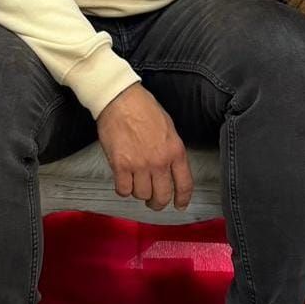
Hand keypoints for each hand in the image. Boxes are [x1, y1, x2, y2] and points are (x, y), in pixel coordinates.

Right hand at [97, 84, 192, 212]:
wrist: (120, 99)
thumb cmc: (142, 107)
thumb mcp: (168, 128)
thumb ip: (171, 150)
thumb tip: (170, 167)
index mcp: (175, 151)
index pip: (184, 184)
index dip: (182, 199)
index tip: (179, 204)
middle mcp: (159, 161)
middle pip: (162, 196)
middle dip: (158, 203)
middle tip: (153, 202)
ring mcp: (140, 165)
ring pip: (142, 194)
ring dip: (138, 192)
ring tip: (135, 183)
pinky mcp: (120, 165)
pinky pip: (123, 189)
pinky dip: (123, 188)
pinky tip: (123, 180)